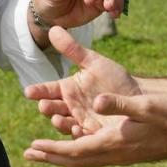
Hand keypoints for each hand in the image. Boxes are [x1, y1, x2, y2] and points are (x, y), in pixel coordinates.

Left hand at [24, 92, 166, 166]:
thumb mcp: (144, 106)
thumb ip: (119, 104)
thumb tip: (97, 100)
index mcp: (112, 143)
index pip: (74, 150)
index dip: (52, 148)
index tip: (33, 146)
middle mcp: (112, 154)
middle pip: (74, 160)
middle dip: (50, 157)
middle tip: (29, 154)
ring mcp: (119, 156)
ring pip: (84, 161)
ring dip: (62, 156)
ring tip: (45, 152)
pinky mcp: (124, 152)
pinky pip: (94, 157)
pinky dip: (78, 153)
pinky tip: (75, 146)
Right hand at [25, 27, 140, 135]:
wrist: (138, 97)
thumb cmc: (115, 78)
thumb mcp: (94, 63)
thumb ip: (73, 49)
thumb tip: (53, 29)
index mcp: (69, 89)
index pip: (48, 90)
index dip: (39, 91)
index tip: (29, 91)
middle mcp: (71, 106)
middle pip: (53, 109)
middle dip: (47, 108)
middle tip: (44, 105)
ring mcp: (80, 121)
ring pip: (64, 124)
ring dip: (59, 123)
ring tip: (57, 119)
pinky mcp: (92, 135)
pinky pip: (82, 137)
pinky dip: (78, 134)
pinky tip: (78, 130)